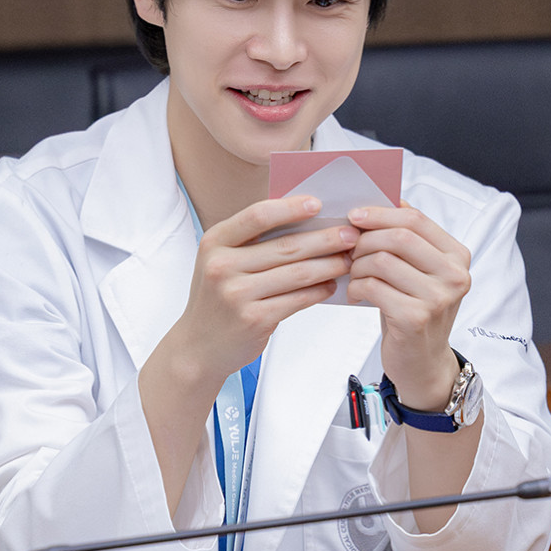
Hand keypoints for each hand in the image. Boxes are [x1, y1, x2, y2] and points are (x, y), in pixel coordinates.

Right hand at [141, 193, 358, 510]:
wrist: (198, 347)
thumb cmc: (219, 297)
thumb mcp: (223, 261)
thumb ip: (254, 240)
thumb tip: (308, 216)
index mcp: (215, 241)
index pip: (258, 215)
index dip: (291, 207)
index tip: (319, 203)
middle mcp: (222, 266)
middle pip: (286, 245)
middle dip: (325, 237)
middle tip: (351, 233)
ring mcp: (237, 294)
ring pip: (298, 273)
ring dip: (329, 264)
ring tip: (349, 259)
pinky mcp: (254, 319)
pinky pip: (298, 299)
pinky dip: (319, 291)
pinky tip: (333, 285)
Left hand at [345, 203, 470, 409]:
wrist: (422, 361)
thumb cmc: (413, 309)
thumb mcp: (418, 271)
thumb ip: (406, 240)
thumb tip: (378, 201)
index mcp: (457, 256)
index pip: (416, 219)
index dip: (381, 212)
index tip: (355, 214)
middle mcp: (454, 275)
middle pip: (399, 237)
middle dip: (365, 239)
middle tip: (349, 250)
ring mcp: (438, 298)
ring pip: (382, 261)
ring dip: (358, 266)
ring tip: (354, 275)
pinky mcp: (417, 318)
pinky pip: (374, 287)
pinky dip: (357, 287)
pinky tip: (356, 294)